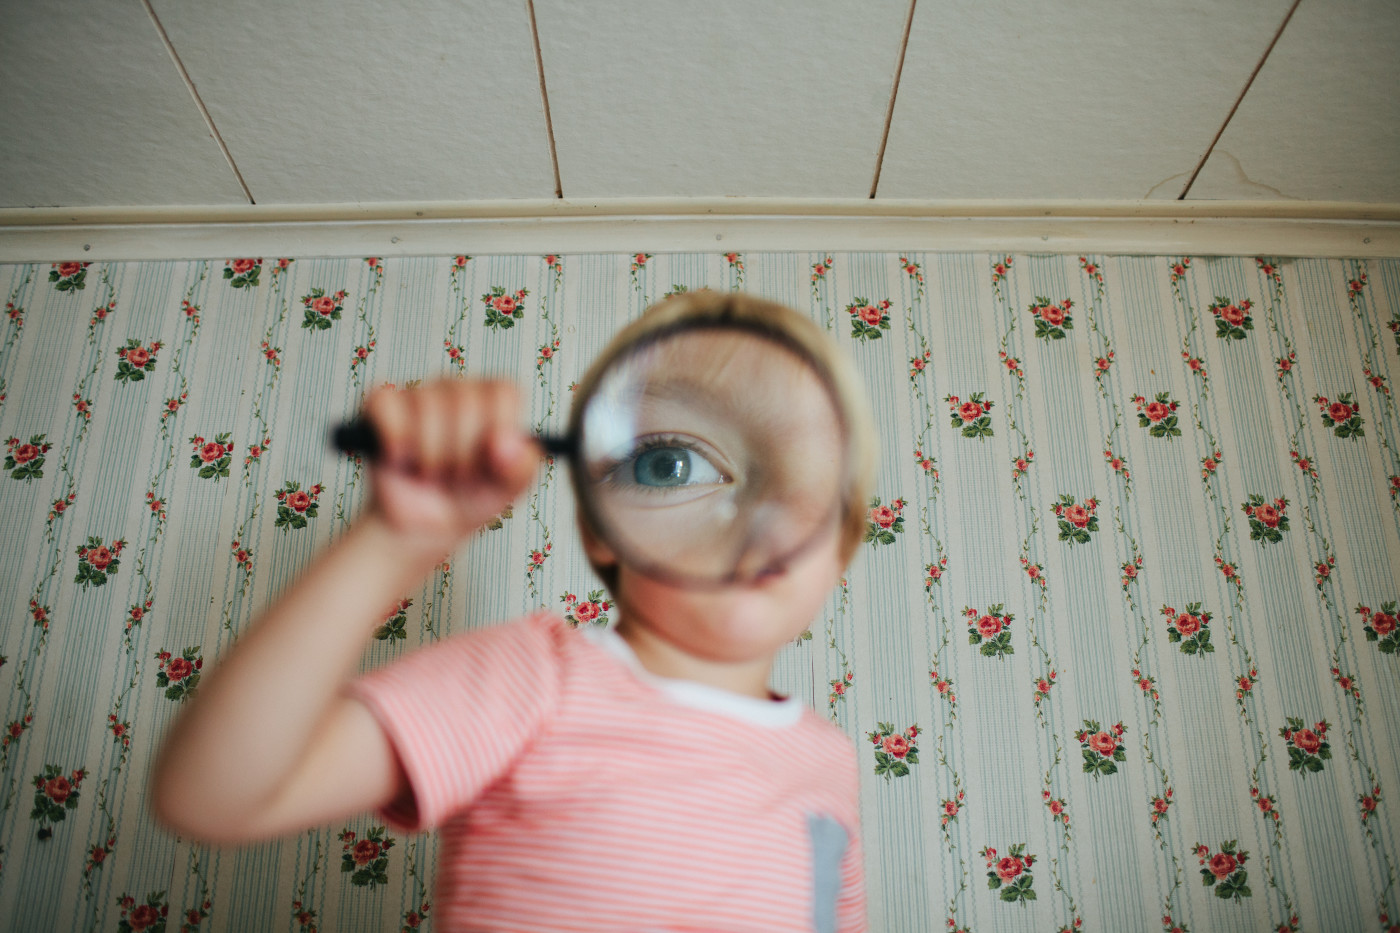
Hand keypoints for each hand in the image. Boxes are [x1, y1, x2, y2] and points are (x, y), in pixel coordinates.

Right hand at [359, 379, 538, 552]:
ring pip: (427, 405)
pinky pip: (387, 403)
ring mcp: (420, 393)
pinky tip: (400, 459)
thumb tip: (508, 444)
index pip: (503, 390)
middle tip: (459, 476)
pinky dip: (395, 438)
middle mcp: (458, 390)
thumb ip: (520, 468)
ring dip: (430, 455)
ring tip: (432, 473)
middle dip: (463, 452)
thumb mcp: (506, 491)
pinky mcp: (383, 403)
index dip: (498, 428)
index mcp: (495, 401)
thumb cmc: (469, 499)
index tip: (493, 461)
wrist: (423, 527)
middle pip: (466, 400)